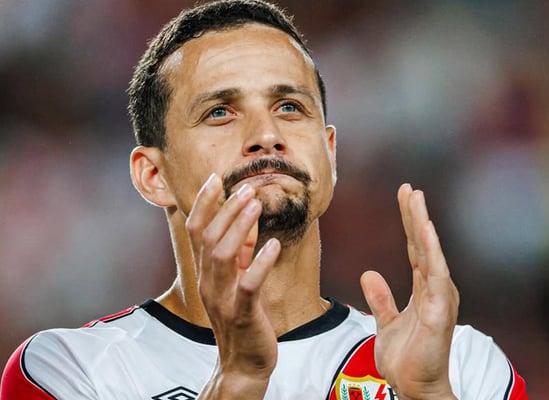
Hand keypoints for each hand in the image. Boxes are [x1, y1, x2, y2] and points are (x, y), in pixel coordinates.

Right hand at [186, 173, 280, 398]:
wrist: (243, 363)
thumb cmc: (241, 316)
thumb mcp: (235, 279)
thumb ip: (239, 251)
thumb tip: (247, 218)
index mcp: (205, 272)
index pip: (196, 231)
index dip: (203, 204)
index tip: (215, 178)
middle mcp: (208, 282)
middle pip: (208, 237)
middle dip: (226, 208)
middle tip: (245, 187)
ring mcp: (223, 299)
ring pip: (223, 256)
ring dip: (239, 226)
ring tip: (256, 204)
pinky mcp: (242, 314)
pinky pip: (248, 285)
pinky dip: (260, 263)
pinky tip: (274, 245)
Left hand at [360, 184, 458, 399]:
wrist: (413, 387)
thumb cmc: (406, 357)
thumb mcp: (387, 321)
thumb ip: (380, 298)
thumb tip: (369, 273)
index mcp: (422, 288)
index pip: (415, 248)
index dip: (409, 222)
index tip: (404, 196)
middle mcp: (434, 288)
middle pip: (423, 244)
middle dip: (415, 214)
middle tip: (409, 188)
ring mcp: (438, 298)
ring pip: (431, 253)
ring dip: (423, 224)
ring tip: (416, 198)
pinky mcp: (438, 311)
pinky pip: (435, 275)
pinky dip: (432, 251)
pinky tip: (425, 230)